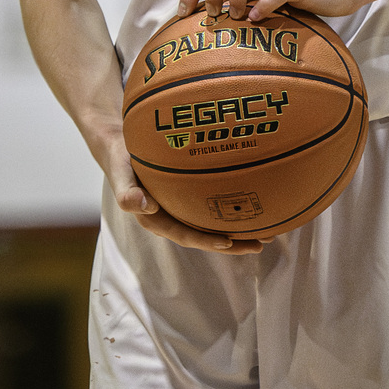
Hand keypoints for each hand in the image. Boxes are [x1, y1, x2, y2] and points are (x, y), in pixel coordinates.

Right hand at [101, 128, 261, 254]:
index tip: (229, 243)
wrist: (120, 146)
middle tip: (263, 243)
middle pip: (205, 235)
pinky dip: (230, 208)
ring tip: (269, 231)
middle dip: (233, 243)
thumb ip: (127, 191)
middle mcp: (171, 217)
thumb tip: (144, 206)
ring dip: (238, 230)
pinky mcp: (188, 195)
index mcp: (155, 219)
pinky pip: (211, 205)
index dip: (207, 241)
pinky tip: (254, 203)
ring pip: (212, 223)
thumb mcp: (120, 172)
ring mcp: (180, 207)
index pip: (185, 235)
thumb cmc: (121, 158)